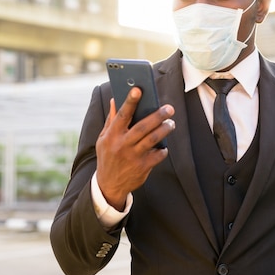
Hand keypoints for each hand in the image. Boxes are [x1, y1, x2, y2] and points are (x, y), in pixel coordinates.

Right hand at [95, 87, 174, 210]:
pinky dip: (163, 149)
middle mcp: (122, 145)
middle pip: (143, 127)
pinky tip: (164, 146)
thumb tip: (115, 100)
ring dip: (164, 129)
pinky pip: (158, 155)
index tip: (139, 89)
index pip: (122, 115)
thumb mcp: (103, 139)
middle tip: (169, 108)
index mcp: (112, 135)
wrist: (109, 185)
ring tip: (171, 123)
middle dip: (157, 116)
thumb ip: (111, 120)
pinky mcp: (142, 167)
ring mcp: (133, 156)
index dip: (130, 101)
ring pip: (153, 139)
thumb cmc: (108, 156)